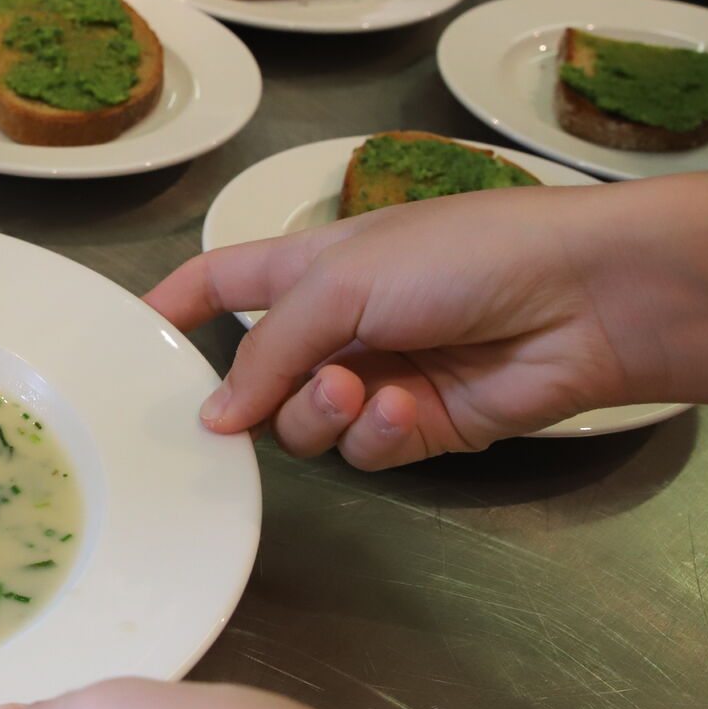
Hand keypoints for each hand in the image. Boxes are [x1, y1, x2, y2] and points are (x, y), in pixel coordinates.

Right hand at [145, 172, 707, 468]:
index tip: (124, 345)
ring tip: (362, 389)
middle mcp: (337, 324)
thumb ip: (266, 351)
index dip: (173, 307)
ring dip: (322, 411)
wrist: (583, 298)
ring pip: (305, 426)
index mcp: (310, 265)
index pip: (221, 281)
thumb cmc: (460, 256)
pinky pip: (365, 452)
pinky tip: (409, 408)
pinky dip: (379, 434)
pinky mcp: (420, 428)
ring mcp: (377, 379)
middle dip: (255, 392)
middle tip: (249, 406)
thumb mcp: (341, 281)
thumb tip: (210, 418)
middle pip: (254, 376)